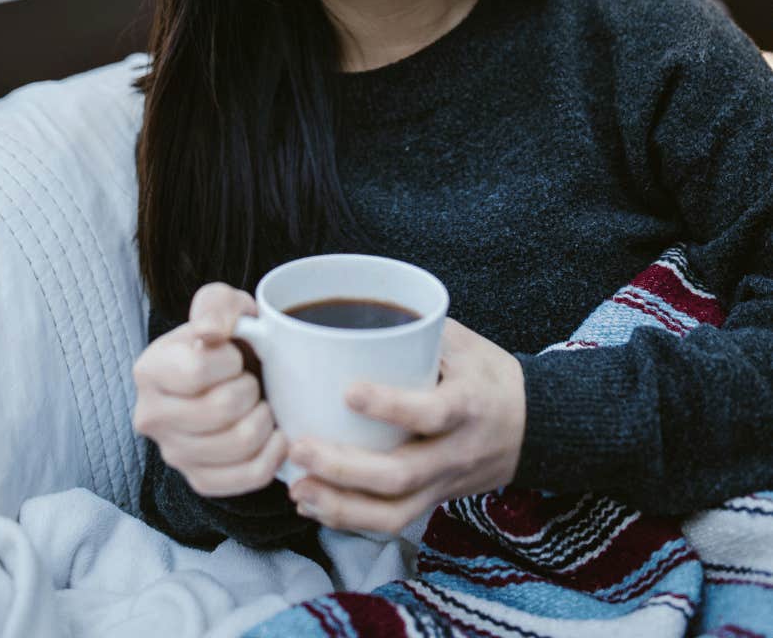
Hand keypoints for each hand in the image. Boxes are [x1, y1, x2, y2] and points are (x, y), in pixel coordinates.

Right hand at [132, 282, 287, 496]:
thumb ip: (215, 307)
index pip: (198, 371)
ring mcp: (174, 453)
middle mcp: (152, 416)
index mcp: (149, 370)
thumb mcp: (223, 304)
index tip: (233, 356)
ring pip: (239, 443)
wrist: (237, 373)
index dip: (230, 361)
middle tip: (250, 381)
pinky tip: (274, 434)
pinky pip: (248, 477)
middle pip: (221, 409)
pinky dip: (273, 454)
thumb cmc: (229, 338)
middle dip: (251, 389)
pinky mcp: (200, 480)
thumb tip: (209, 334)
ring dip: (265, 419)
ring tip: (260, 405)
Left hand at [286, 318, 524, 534]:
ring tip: (299, 490)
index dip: (390, 406)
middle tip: (300, 447)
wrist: (534, 426)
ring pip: (394, 510)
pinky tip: (315, 504)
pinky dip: (350, 517)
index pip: (432, 413)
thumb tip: (353, 312)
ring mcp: (445, 482)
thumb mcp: (463, 342)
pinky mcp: (434, 499)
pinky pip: (393, 520)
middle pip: (401, 473)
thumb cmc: (488, 374)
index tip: (348, 392)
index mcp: (469, 404)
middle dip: (345, 468)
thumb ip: (416, 330)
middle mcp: (457, 451)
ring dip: (341, 505)